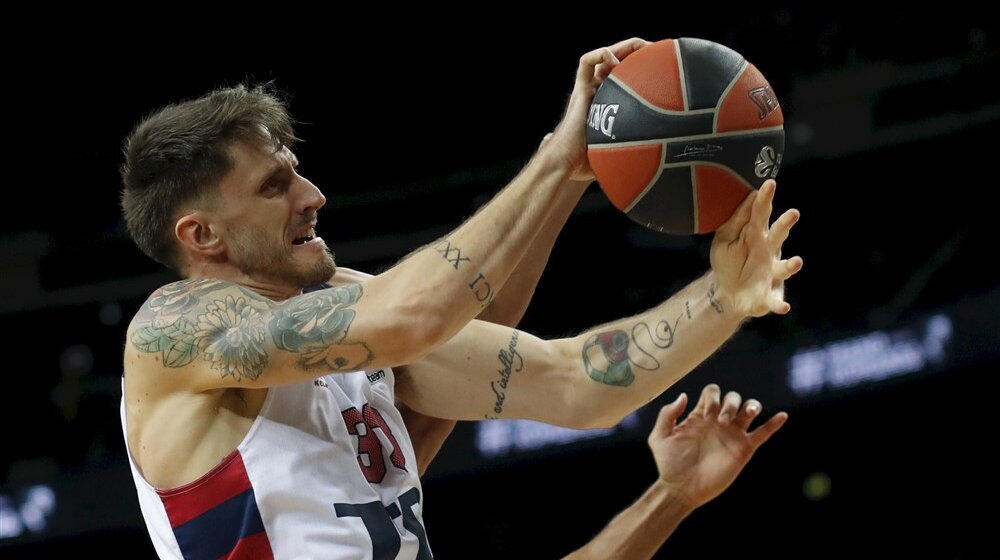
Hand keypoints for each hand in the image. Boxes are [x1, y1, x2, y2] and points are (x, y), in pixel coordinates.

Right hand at [542, 37, 650, 180]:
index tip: (663, 70)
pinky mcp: (578, 90)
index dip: (643, 71)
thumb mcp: (618, 155)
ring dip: (622, 47)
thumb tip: (659, 167)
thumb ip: (634, 154)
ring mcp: (588, 90)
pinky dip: (599, 54)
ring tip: (641, 45)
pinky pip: (585, 63)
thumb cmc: (586, 166)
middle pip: (617, 63)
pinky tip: (615, 59)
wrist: (564, 165)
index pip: (625, 79)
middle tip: (658, 52)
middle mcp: (598, 93)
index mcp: (609, 105)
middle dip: (638, 53)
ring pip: (603, 57)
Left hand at [649, 384, 786, 509]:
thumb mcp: (659, 437)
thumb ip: (667, 414)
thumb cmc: (668, 464)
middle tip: (722, 420)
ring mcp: (732, 435)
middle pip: (733, 397)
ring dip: (750, 406)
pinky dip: (774, 424)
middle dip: (730, 402)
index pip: (712, 393)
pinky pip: (763, 433)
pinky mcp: (744, 449)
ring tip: (747, 413)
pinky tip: (783, 416)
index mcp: (700, 416)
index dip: (712, 396)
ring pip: (749, 410)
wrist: (681, 489)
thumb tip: (684, 395)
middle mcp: (718, 422)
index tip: (706, 414)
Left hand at [710, 179, 802, 317]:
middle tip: (793, 213)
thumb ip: (736, 221)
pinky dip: (780, 304)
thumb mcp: (725, 238)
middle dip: (786, 225)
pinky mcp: (769, 295)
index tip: (770, 183)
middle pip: (779, 236)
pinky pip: (776, 300)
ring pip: (784, 268)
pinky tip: (784, 307)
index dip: (765, 199)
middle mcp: (769, 252)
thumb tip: (748, 194)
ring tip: (797, 262)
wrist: (727, 293)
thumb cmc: (729, 260)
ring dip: (792, 265)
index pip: (761, 214)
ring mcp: (772, 273)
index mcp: (757, 234)